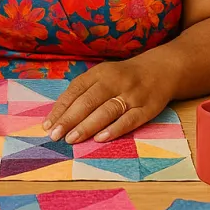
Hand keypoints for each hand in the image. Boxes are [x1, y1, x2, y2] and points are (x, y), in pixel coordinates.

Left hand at [42, 59, 173, 143]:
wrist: (161, 70)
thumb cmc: (124, 77)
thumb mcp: (103, 75)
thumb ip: (84, 91)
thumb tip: (59, 115)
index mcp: (100, 72)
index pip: (76, 90)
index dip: (61, 108)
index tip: (48, 125)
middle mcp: (114, 81)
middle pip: (88, 101)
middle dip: (70, 119)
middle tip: (56, 136)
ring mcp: (131, 94)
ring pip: (107, 110)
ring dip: (87, 126)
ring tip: (72, 139)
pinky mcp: (147, 108)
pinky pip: (130, 119)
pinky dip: (115, 129)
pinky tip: (101, 138)